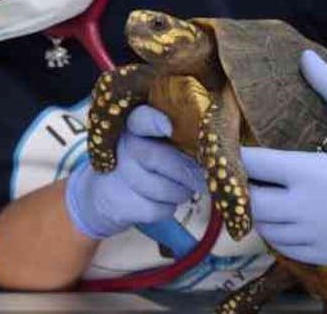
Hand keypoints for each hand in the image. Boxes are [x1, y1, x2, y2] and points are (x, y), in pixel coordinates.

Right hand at [66, 106, 206, 239]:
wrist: (106, 193)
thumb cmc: (145, 162)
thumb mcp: (159, 142)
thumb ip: (183, 140)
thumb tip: (220, 152)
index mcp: (135, 123)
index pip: (141, 118)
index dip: (154, 122)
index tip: (168, 127)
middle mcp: (123, 144)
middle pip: (156, 158)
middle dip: (186, 172)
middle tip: (201, 178)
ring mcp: (119, 173)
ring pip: (163, 188)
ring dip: (180, 192)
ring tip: (178, 187)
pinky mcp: (120, 201)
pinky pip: (158, 209)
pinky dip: (166, 208)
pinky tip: (160, 200)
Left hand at [240, 51, 326, 263]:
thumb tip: (305, 56)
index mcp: (315, 173)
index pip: (254, 166)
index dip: (234, 155)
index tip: (227, 145)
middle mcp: (311, 210)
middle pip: (250, 202)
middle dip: (239, 186)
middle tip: (237, 171)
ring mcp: (320, 237)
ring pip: (264, 229)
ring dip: (255, 210)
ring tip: (257, 189)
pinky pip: (286, 249)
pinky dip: (276, 233)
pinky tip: (280, 215)